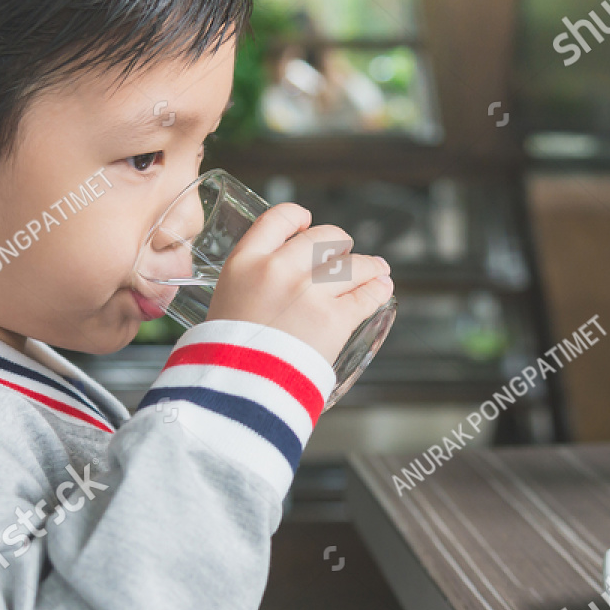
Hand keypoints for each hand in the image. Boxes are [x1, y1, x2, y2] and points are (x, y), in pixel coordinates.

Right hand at [207, 203, 392, 366]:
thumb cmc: (228, 355)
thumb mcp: (227, 302)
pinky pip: (366, 295)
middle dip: (339, 243)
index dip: (299, 218)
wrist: (238, 390)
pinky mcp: (333, 319)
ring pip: (352, 265)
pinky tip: (382, 288)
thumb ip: (254, 281)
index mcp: (245, 262)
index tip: (308, 223)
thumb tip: (287, 271)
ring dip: (369, 266)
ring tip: (377, 270)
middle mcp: (278, 269)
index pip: (278, 218)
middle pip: (323, 238)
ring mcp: (308, 293)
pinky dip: (378, 289)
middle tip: (344, 252)